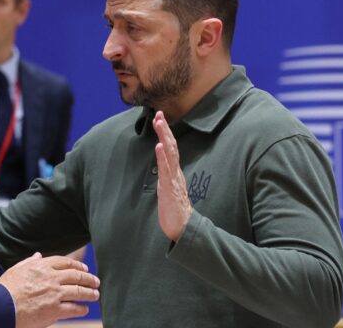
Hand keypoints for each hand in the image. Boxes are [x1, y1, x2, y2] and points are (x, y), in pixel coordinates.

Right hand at [0, 252, 99, 327]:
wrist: (1, 307)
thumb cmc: (5, 289)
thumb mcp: (16, 270)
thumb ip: (29, 262)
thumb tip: (38, 255)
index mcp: (42, 266)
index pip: (66, 262)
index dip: (78, 266)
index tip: (84, 269)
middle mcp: (52, 278)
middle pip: (77, 276)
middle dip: (89, 279)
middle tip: (96, 282)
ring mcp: (55, 294)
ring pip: (79, 291)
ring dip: (89, 293)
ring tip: (95, 295)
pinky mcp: (55, 310)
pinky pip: (74, 308)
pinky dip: (81, 308)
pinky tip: (84, 309)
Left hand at [153, 110, 192, 241]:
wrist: (183, 229)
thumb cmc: (175, 211)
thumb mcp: (169, 190)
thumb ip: (167, 178)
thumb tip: (162, 167)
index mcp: (175, 173)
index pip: (171, 149)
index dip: (166, 133)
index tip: (160, 118)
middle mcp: (175, 173)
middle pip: (171, 147)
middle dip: (165, 129)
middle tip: (158, 114)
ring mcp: (173, 180)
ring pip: (170, 154)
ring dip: (164, 137)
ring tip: (159, 123)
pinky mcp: (170, 189)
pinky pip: (166, 170)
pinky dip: (162, 157)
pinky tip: (158, 146)